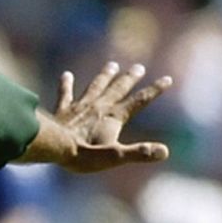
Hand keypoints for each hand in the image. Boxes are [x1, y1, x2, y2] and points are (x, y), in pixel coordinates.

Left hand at [41, 61, 172, 172]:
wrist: (54, 147)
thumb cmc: (85, 155)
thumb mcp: (115, 157)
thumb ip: (139, 153)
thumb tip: (165, 152)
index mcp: (114, 117)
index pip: (139, 101)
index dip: (154, 90)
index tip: (167, 79)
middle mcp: (99, 106)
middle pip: (118, 89)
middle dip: (129, 78)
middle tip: (139, 67)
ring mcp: (80, 106)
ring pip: (96, 86)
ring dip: (105, 76)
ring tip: (112, 65)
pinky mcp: (63, 110)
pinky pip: (65, 94)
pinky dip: (66, 84)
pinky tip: (66, 74)